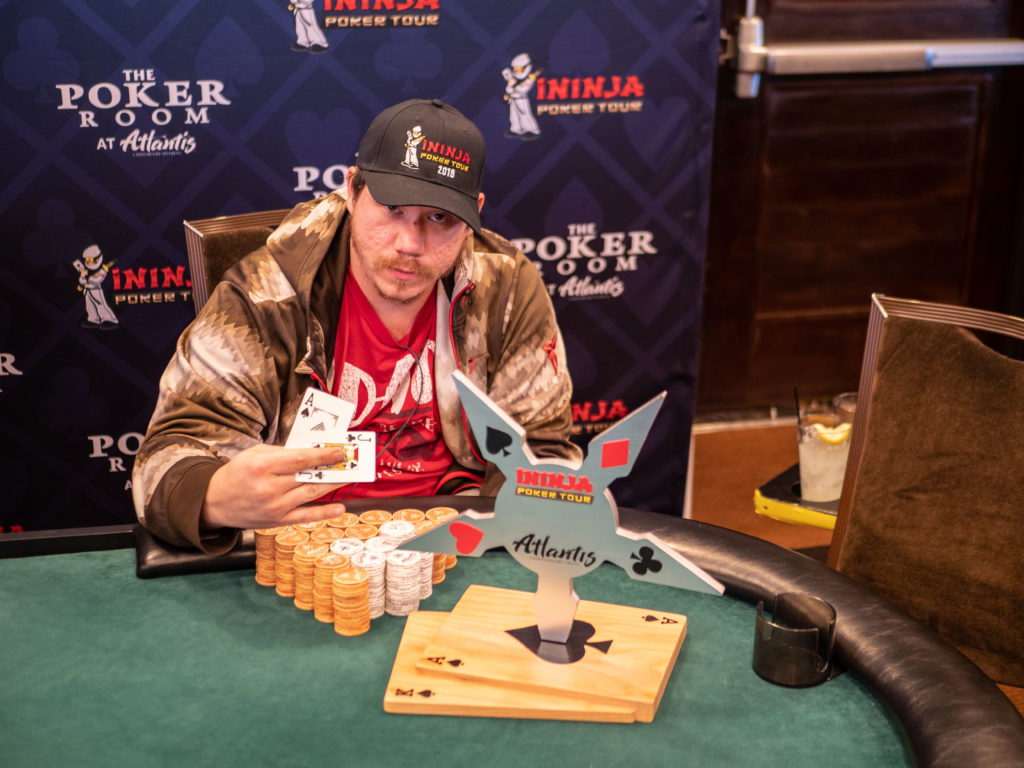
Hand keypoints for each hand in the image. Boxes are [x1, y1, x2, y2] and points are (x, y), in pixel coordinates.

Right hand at [202, 444, 348, 529]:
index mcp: (263, 466)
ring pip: (311, 494)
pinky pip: (306, 516)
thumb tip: (311, 450)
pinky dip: (325, 512)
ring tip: (347, 477)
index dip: (323, 454)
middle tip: (349, 463)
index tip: (339, 451)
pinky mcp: (277, 521)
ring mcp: (275, 506)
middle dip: (331, 468)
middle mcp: (270, 487)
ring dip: (333, 485)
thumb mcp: (254, 454)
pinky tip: (341, 507)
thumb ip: (282, 452)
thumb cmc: (237, 474)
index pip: (300, 458)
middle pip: (308, 476)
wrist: (214, 502)